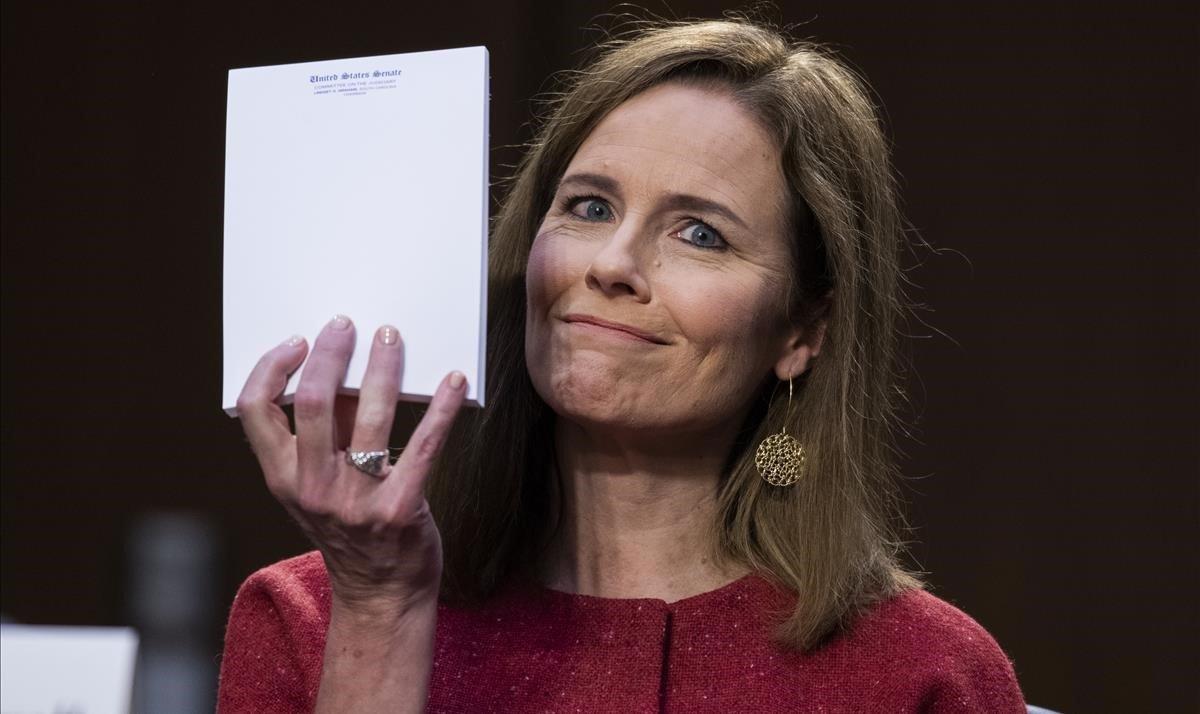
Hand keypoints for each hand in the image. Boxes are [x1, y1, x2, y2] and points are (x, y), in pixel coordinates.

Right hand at [236, 315, 466, 613]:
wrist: (382, 593)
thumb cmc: (351, 527)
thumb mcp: (320, 485)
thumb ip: (324, 434)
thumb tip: (338, 367)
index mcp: (283, 477)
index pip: (255, 410)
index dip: (272, 367)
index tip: (298, 340)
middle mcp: (312, 488)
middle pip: (312, 403)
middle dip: (330, 354)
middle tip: (348, 325)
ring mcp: (355, 501)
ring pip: (368, 417)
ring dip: (382, 368)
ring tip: (391, 338)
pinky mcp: (400, 509)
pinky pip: (423, 447)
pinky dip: (441, 408)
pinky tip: (453, 381)